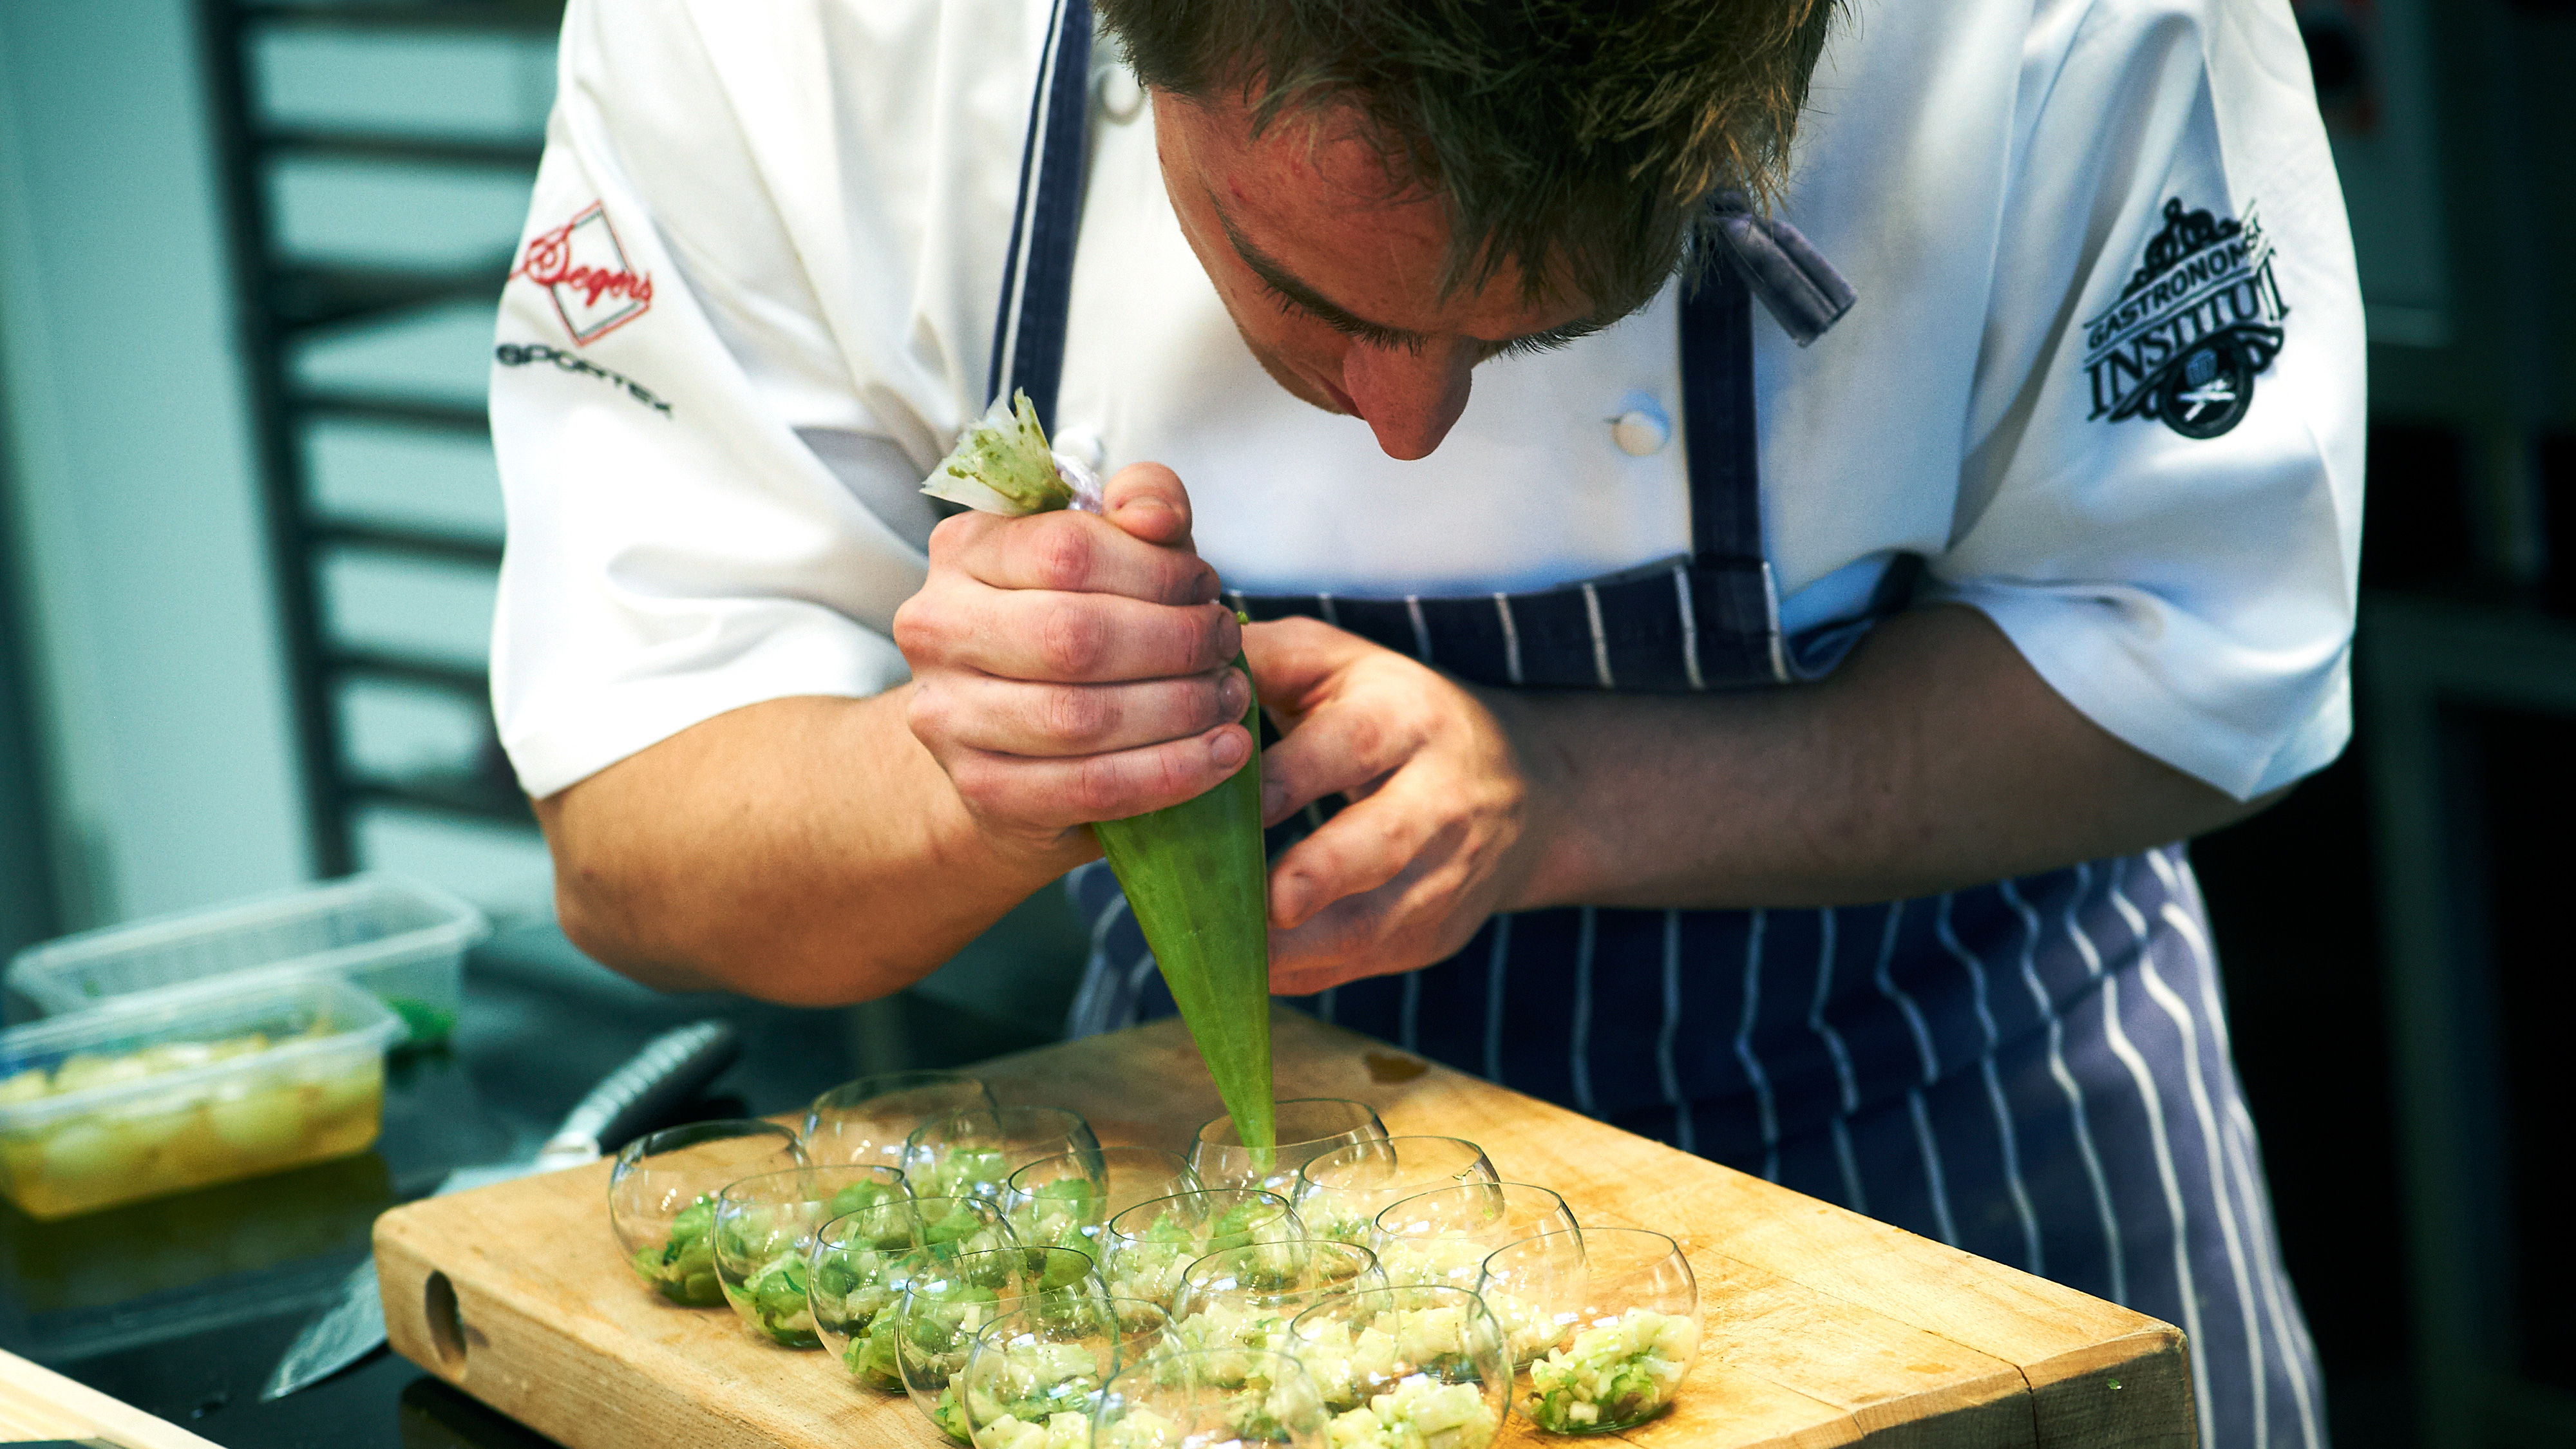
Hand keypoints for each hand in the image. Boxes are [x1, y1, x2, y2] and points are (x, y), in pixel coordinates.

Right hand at [893, 464, 1252, 858]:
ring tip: (1229, 699)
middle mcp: (937, 629)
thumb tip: (1155, 515)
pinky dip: (1169, 773)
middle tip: (1226, 646)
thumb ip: (1143, 506)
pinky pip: (1090, 786)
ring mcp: (949, 717)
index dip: (1157, 570)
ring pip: (1080, 718)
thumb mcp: (1110, 551)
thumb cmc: (1070, 624)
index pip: (1067, 549)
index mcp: (963, 550)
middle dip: (1175, 642)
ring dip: (1179, 709)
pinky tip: (1219, 755)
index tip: (1206, 587)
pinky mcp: (983, 789)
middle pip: (1074, 635)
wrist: (1007, 737)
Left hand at [1248, 618, 1561, 994]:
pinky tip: (1249, 975)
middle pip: (1383, 840)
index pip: (1350, 746)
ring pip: (1378, 923)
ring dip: (1305, 947)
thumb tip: (1189, 664)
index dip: (1290, 776)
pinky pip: (1366, 964)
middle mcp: (1438, 798)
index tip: (1228, 797)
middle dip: (1324, 872)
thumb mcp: (1342, 663)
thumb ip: (1267, 657)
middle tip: (1269, 901)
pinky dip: (1306, 974)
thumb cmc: (1391, 712)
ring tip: (1236, 957)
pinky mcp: (1434, 934)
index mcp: (1406, 718)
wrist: (1523, 788)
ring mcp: (1443, 876)